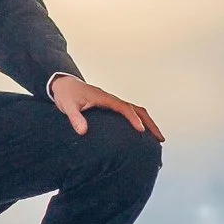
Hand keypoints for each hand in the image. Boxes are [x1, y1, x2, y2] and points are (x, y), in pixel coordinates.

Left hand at [49, 74, 163, 140]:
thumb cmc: (67, 95)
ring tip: (157, 139)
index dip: (133, 119)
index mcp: (105, 99)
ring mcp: (113, 103)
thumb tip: (83, 131)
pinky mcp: (111, 107)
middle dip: (150, 123)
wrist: (64, 85)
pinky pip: (130, 114)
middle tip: (160, 139)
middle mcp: (112, 100)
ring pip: (136, 111)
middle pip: (137, 109)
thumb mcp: (68, 106)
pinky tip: (142, 134)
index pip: (124, 108)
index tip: (142, 130)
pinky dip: (139, 121)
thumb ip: (75, 118)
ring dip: (148, 123)